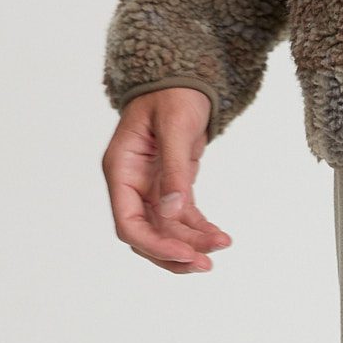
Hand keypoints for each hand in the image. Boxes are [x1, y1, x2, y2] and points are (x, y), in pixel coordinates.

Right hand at [102, 87, 229, 273]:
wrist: (182, 78)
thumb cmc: (173, 94)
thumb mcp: (175, 127)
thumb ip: (174, 170)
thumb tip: (172, 211)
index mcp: (121, 169)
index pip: (128, 223)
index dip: (155, 245)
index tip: (186, 254)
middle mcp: (131, 184)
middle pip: (146, 235)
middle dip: (175, 253)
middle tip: (207, 264)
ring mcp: (150, 188)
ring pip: (166, 232)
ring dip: (191, 245)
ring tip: (222, 247)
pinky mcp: (171, 187)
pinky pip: (182, 219)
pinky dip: (200, 230)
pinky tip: (220, 237)